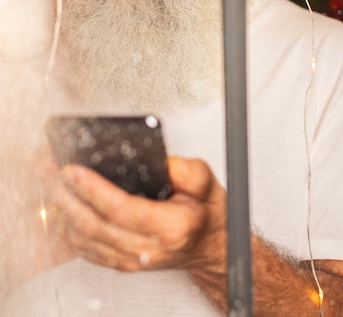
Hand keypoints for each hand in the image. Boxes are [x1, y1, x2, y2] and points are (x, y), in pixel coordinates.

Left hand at [50, 157, 226, 276]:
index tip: (74, 170)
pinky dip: (68, 227)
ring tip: (49, 182)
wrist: (210, 248)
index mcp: (169, 227)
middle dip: (66, 195)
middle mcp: (147, 248)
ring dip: (61, 209)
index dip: (93, 189)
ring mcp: (132, 259)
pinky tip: (61, 207)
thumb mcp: (208, 185)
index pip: (122, 209)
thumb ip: (190, 172)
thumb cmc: (205, 216)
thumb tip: (167, 163)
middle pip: (94, 224)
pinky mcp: (121, 263)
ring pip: (85, 238)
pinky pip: (86, 249)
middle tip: (49, 170)